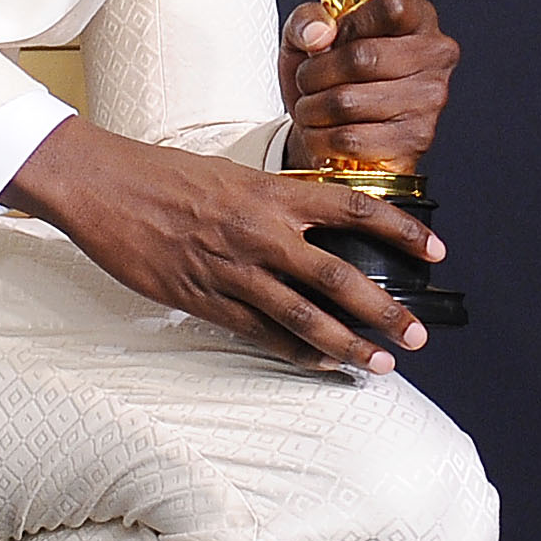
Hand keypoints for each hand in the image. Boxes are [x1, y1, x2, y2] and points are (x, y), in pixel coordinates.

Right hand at [0, 117, 443, 372]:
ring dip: (348, 346)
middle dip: (385, 312)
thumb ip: (274, 202)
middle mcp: (263, 234)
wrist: (103, 186)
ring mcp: (234, 272)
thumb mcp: (231, 175)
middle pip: (341, 278)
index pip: (356, 210)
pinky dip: (296, 353)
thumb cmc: (163, 174)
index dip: (403, 231)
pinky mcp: (205, 300)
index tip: (436, 250)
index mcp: (273, 193)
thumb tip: (313, 223)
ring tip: (379, 365)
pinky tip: (320, 364)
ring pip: (306, 318)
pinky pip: (262, 334)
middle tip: (416, 336)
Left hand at [280, 0, 458, 170]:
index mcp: (418, 17)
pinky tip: (323, 133)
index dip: (349, 24)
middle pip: (361, 58)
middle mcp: (435, 56)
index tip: (332, 39)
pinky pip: (350, 140)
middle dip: (314, 73)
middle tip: (307, 80)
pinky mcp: (413, 141)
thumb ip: (307, 19)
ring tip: (312, 108)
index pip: (392, 8)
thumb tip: (319, 33)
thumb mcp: (309, 33)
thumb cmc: (329, 74)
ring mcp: (429, 101)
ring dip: (312, 108)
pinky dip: (321, 139)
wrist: (333, 135)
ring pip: (348, 102)